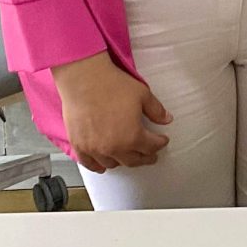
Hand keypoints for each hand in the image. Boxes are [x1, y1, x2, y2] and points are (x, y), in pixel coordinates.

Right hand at [50, 52, 171, 172]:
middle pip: (133, 160)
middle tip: (151, 155)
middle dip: (145, 157)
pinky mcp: (79, 146)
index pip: (151, 147)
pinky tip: (103, 165)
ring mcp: (95, 149)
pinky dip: (98, 166)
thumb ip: (156, 110)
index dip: (160, 143)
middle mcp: (114, 148)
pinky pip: (90, 164)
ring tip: (128, 156)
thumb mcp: (142, 95)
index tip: (162, 141)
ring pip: (112, 164)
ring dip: (123, 161)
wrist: (84, 80)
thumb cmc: (113, 86)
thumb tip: (167, 119)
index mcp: (132, 136)